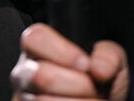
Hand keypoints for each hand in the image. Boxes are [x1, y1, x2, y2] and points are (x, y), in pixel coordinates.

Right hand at [9, 23, 128, 100]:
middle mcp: (25, 71)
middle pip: (42, 76)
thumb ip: (108, 57)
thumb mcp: (110, 60)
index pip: (36, 38)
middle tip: (93, 88)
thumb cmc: (99, 80)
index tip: (85, 64)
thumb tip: (98, 68)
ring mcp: (23, 97)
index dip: (63, 52)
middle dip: (78, 85)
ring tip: (90, 100)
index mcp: (39, 46)